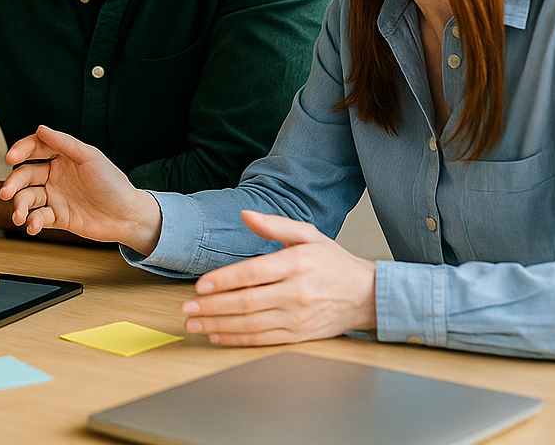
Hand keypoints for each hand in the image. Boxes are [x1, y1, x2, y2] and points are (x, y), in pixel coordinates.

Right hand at [0, 125, 161, 253]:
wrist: (128, 217)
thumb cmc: (113, 184)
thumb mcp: (90, 158)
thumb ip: (64, 144)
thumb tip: (41, 129)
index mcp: (63, 158)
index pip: (35, 148)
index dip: (21, 150)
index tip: (10, 157)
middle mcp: (55, 176)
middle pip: (25, 175)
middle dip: (13, 184)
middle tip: (6, 193)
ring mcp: (56, 197)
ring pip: (28, 198)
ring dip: (19, 206)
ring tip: (19, 216)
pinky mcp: (58, 217)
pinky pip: (39, 217)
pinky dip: (32, 221)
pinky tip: (33, 225)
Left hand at [180, 210, 376, 345]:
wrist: (367, 295)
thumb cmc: (333, 263)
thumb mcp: (308, 235)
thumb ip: (274, 225)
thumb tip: (245, 214)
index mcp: (296, 264)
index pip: (253, 273)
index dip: (224, 280)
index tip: (200, 286)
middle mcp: (296, 292)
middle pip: (247, 302)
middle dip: (212, 306)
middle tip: (187, 309)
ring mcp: (297, 317)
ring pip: (251, 324)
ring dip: (219, 325)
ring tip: (195, 324)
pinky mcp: (299, 335)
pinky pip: (263, 340)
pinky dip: (238, 339)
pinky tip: (219, 334)